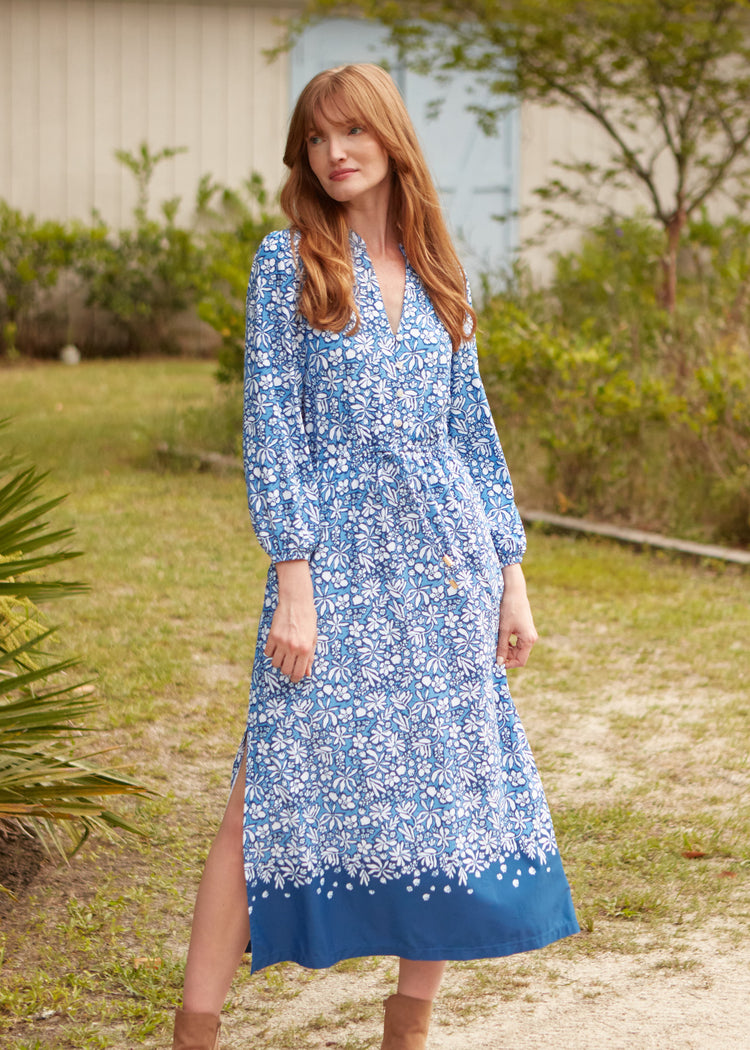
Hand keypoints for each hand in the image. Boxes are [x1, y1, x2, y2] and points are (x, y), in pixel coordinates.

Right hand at [265, 560, 317, 682]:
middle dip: (287, 670)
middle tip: (288, 665)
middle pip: (285, 670)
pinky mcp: (272, 636)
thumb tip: (308, 673)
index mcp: (306, 649)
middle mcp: (293, 647)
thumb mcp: (313, 638)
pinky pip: (268, 652)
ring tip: (283, 654)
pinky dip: (271, 652)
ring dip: (278, 662)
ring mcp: (282, 642)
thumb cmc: (308, 619)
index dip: (296, 678)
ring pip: (275, 663)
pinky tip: (276, 646)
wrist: (297, 601)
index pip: (299, 673)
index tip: (294, 678)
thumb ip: (310, 657)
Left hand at [496, 563, 537, 668]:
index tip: (496, 663)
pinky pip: (517, 641)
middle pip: (518, 655)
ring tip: (494, 643)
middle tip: (492, 652)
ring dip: (506, 648)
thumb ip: (501, 647)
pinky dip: (508, 642)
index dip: (508, 664)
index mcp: (528, 640)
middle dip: (506, 656)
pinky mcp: (525, 629)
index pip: (520, 661)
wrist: (514, 591)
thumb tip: (498, 663)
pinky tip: (499, 637)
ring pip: (517, 648)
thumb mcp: (503, 629)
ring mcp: (529, 633)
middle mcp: (531, 638)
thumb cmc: (509, 609)